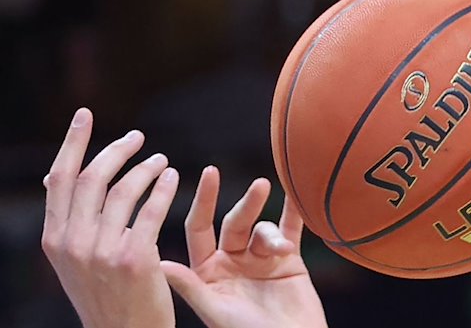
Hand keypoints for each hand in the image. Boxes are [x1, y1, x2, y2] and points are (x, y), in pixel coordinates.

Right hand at [41, 108, 179, 327]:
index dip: (73, 142)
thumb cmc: (103, 294)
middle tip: (138, 137)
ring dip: (145, 167)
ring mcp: (102, 251)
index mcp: (54, 239)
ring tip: (161, 160)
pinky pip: (151, 210)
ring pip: (124, 190)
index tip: (85, 114)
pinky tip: (174, 177)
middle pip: (92, 177)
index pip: (61, 178)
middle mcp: (73, 242)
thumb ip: (67, 219)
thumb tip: (53, 176)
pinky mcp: (134, 258)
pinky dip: (163, 188)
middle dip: (116, 149)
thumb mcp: (73, 259)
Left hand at [161, 167, 327, 327]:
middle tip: (260, 187)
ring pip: (263, 229)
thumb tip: (161, 264)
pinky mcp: (290, 261)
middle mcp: (232, 260)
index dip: (203, 199)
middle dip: (248, 204)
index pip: (200, 227)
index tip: (210, 172)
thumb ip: (191, 286)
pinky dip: (295, 214)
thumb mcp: (215, 311)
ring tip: (281, 247)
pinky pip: (291, 230)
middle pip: (235, 222)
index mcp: (208, 270)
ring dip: (271, 232)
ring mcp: (261, 259)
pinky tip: (298, 198)